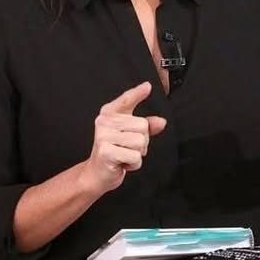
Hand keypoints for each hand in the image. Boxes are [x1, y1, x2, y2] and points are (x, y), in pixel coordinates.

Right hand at [83, 81, 166, 196]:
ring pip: (140, 142)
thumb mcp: (131, 135)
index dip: (137, 93)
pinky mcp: (106, 151)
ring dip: (137, 154)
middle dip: (142, 142)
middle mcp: (104, 122)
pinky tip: (122, 163)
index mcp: (109, 114)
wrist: (98, 173)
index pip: (126, 100)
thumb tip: (161, 122)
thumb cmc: (115, 152)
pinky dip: (133, 164)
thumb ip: (147, 127)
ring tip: (124, 155)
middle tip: (127, 148)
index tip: (147, 86)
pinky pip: (134, 156)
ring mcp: (103, 136)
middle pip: (143, 126)